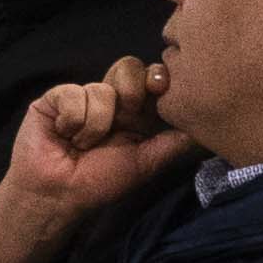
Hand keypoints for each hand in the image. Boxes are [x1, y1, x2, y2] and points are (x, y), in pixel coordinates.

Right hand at [0, 59, 188, 262]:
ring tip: (82, 145)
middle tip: (121, 123)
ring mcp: (82, 95)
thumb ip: (175, 144)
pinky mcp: (54, 98)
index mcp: (136, 112)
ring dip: (94, 127)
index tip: (158, 91)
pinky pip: (73, 95)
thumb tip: (208, 132)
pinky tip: (64, 136)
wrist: (58, 195)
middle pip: (128, 67)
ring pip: (101, 89)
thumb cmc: (100, 182)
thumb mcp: (147, 163)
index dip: (157, 79)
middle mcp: (111, 99)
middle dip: (128, 95)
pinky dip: (71, 123)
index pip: (152, 77)